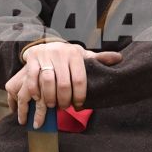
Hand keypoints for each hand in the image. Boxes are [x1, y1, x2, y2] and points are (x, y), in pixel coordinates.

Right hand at [7, 40, 123, 125]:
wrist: (47, 44)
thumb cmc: (68, 56)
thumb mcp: (83, 56)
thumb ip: (99, 59)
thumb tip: (119, 58)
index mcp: (75, 54)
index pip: (79, 79)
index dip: (79, 96)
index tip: (78, 106)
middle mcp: (60, 53)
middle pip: (63, 83)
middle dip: (64, 100)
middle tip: (64, 108)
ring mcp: (45, 56)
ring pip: (47, 81)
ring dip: (50, 97)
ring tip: (53, 106)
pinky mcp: (32, 59)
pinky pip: (32, 78)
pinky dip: (35, 90)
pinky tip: (38, 99)